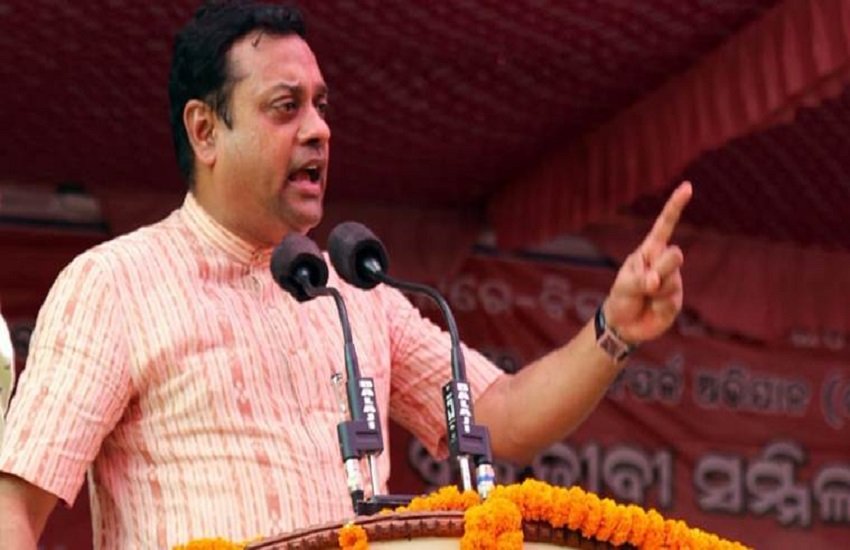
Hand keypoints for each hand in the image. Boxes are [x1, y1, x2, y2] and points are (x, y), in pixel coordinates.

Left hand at [604, 181, 692, 343]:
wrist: (623, 325)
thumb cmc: (621, 298)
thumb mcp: (624, 286)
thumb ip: (641, 281)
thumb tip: (656, 281)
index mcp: (649, 252)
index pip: (665, 226)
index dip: (675, 206)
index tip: (687, 187)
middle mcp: (664, 263)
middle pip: (673, 257)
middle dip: (661, 270)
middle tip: (647, 285)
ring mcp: (672, 281)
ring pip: (672, 281)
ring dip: (655, 292)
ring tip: (644, 298)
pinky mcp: (676, 300)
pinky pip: (671, 301)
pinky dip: (659, 307)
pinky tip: (652, 309)